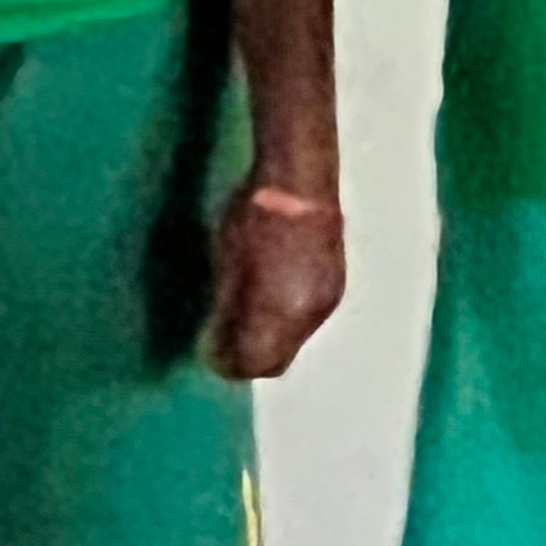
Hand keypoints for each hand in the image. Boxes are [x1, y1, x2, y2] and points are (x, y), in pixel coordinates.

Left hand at [205, 185, 345, 380]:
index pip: (253, 364)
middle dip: (250, 359)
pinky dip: (286, 322)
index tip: (210, 351)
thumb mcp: (226, 265)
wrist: (299, 182)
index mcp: (278, 312)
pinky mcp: (335, 286)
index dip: (228, 364)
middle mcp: (307, 316)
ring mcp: (326, 302)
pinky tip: (272, 297)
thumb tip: (219, 343)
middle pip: (277, 362)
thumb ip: (226, 311)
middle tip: (224, 342)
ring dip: (270, 340)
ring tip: (246, 318)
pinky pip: (307, 323)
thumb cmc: (250, 217)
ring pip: (293, 343)